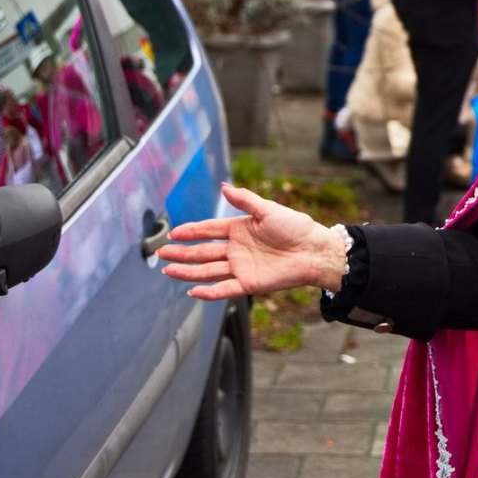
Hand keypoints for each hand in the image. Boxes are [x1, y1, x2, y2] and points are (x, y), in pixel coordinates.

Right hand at [158, 183, 347, 300]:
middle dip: (181, 252)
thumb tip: (223, 186)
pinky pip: (224, 289)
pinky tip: (192, 291)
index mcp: (239, 229)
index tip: (173, 232)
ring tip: (168, 270)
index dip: (191, 231)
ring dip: (187, 272)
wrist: (315, 250)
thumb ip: (245, 200)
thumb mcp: (269, 209)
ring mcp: (241, 267)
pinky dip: (208, 292)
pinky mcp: (249, 283)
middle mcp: (236, 249)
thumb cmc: (297, 228)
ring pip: (207, 271)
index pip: (208, 230)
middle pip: (202, 252)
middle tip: (162, 253)